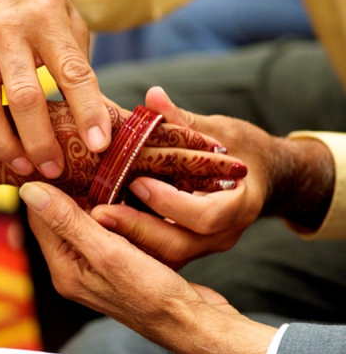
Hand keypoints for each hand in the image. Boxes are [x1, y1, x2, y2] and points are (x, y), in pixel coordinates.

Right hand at [0, 0, 110, 178]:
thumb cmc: (41, 5)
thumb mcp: (71, 24)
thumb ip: (79, 69)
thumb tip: (96, 123)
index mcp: (47, 20)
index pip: (72, 73)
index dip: (87, 111)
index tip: (98, 144)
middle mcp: (9, 31)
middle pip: (24, 96)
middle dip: (41, 140)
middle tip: (54, 168)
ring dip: (3, 142)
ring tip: (22, 166)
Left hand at [20, 181, 275, 353]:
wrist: (191, 322)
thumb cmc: (153, 294)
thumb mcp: (107, 252)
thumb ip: (68, 222)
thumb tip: (30, 192)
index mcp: (64, 268)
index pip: (40, 218)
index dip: (47, 188)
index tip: (60, 161)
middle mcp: (74, 268)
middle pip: (60, 218)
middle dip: (70, 191)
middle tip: (85, 162)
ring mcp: (94, 267)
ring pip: (83, 221)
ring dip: (92, 198)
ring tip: (105, 173)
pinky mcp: (115, 264)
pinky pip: (104, 229)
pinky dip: (110, 211)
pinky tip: (123, 195)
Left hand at [90, 86, 276, 266]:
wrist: (263, 178)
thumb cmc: (245, 150)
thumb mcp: (221, 131)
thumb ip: (184, 120)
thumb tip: (152, 96)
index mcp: (239, 205)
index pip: (206, 217)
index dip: (170, 202)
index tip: (136, 183)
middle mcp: (223, 234)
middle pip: (178, 245)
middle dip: (136, 229)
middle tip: (98, 212)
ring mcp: (204, 246)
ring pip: (164, 257)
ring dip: (127, 240)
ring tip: (91, 222)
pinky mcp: (187, 248)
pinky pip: (158, 254)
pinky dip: (130, 243)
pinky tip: (101, 228)